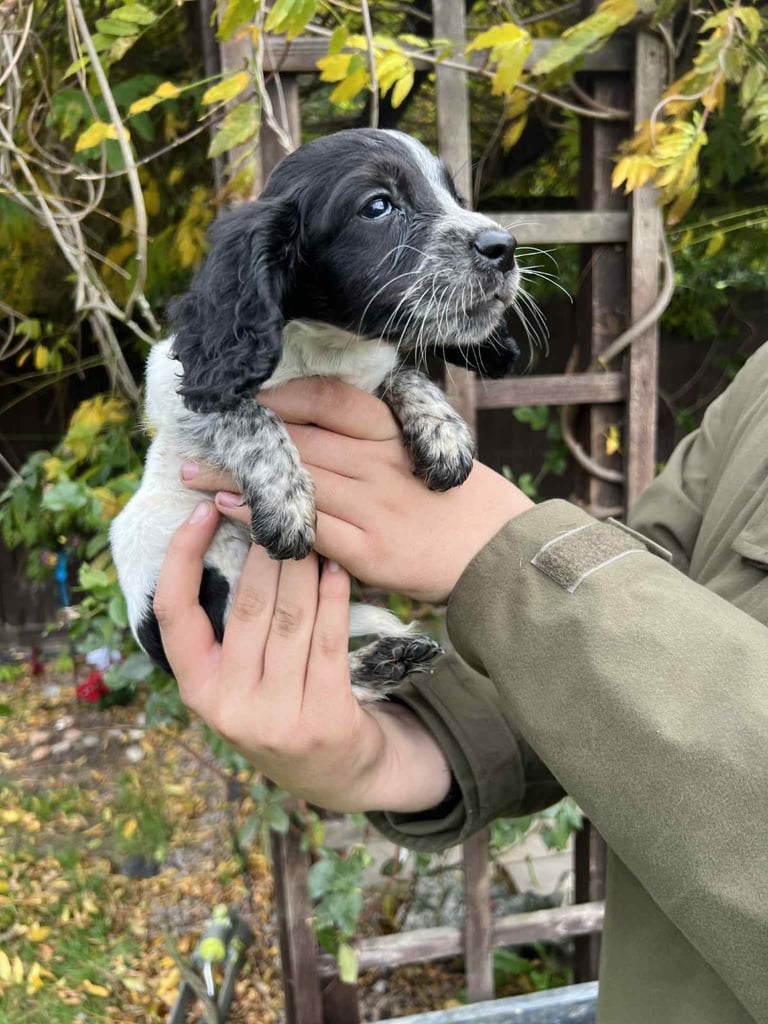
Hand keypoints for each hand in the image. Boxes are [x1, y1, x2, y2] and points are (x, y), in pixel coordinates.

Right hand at [154, 499, 451, 811]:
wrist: (337, 774)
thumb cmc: (281, 709)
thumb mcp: (238, 682)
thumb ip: (229, 631)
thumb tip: (234, 536)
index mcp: (198, 689)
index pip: (174, 613)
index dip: (182, 556)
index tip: (202, 512)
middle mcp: (229, 706)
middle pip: (246, 605)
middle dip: (264, 550)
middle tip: (279, 511)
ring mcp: (277, 716)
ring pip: (290, 617)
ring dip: (303, 565)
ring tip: (311, 531)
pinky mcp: (324, 717)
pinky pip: (328, 639)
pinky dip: (334, 597)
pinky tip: (337, 569)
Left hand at [181, 378, 532, 601]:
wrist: (500, 556)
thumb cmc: (461, 504)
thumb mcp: (427, 455)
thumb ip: (377, 444)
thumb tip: (319, 437)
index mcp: (395, 435)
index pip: (332, 400)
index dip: (284, 397)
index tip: (248, 399)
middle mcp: (380, 464)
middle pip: (301, 440)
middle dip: (245, 437)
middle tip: (198, 434)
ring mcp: (374, 506)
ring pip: (296, 480)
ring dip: (239, 475)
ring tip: (194, 472)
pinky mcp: (370, 550)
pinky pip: (307, 527)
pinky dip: (264, 518)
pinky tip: (231, 511)